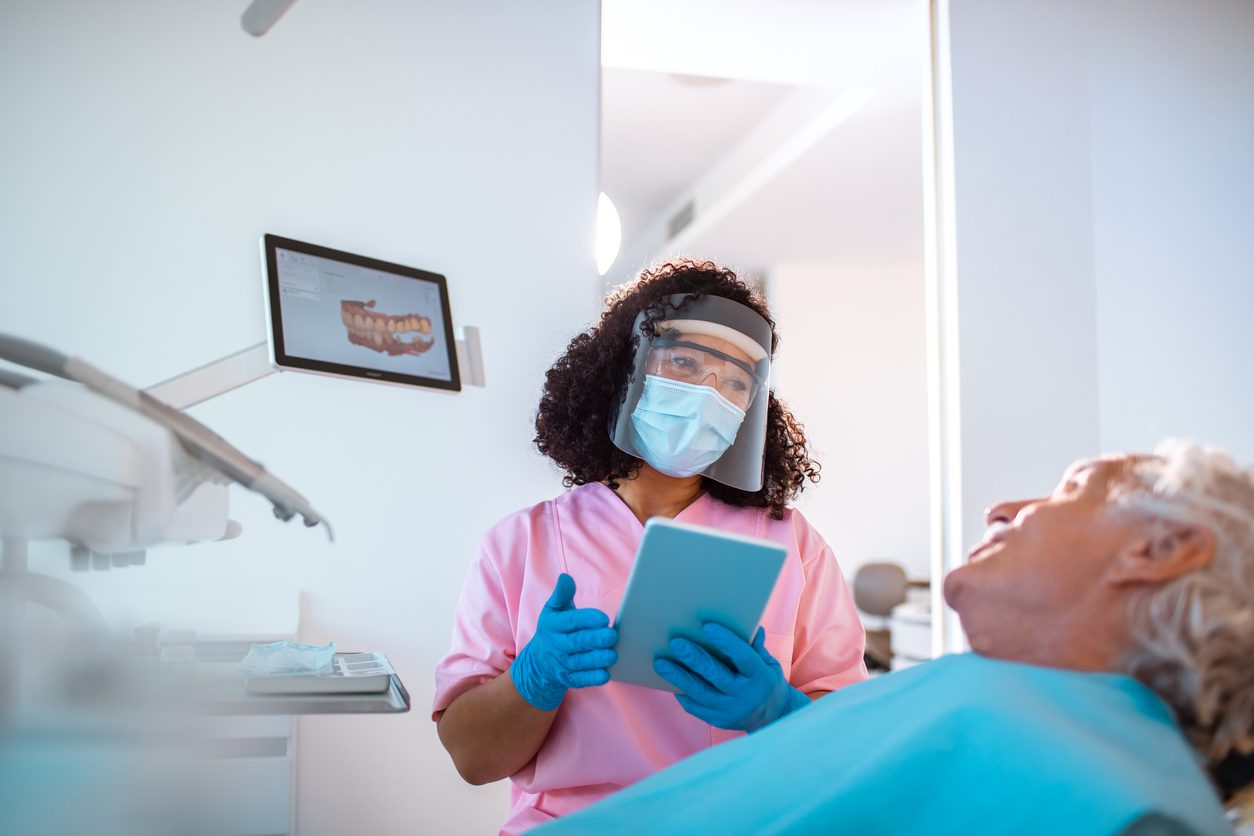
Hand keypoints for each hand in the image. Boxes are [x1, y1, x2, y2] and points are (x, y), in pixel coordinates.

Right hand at [510, 574, 618, 710]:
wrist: (538, 662)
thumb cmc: (554, 629)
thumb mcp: (554, 610)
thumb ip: (562, 594)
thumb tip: (565, 578)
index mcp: (554, 625)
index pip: (571, 621)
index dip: (587, 619)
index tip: (604, 618)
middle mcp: (556, 645)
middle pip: (577, 643)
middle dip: (596, 640)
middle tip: (613, 636)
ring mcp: (562, 664)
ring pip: (580, 662)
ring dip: (597, 659)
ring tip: (613, 654)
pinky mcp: (568, 679)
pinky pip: (580, 680)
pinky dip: (593, 678)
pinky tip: (606, 674)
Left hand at [653, 623, 809, 731]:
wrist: (772, 718)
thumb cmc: (766, 681)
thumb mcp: (768, 663)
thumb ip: (756, 647)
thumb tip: (752, 625)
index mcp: (760, 677)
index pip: (743, 657)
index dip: (726, 642)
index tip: (708, 626)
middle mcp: (745, 695)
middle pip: (717, 676)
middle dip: (695, 658)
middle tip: (676, 643)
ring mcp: (730, 711)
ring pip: (700, 693)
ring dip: (678, 676)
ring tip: (660, 663)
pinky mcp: (717, 721)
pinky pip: (695, 706)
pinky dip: (682, 692)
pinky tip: (668, 679)